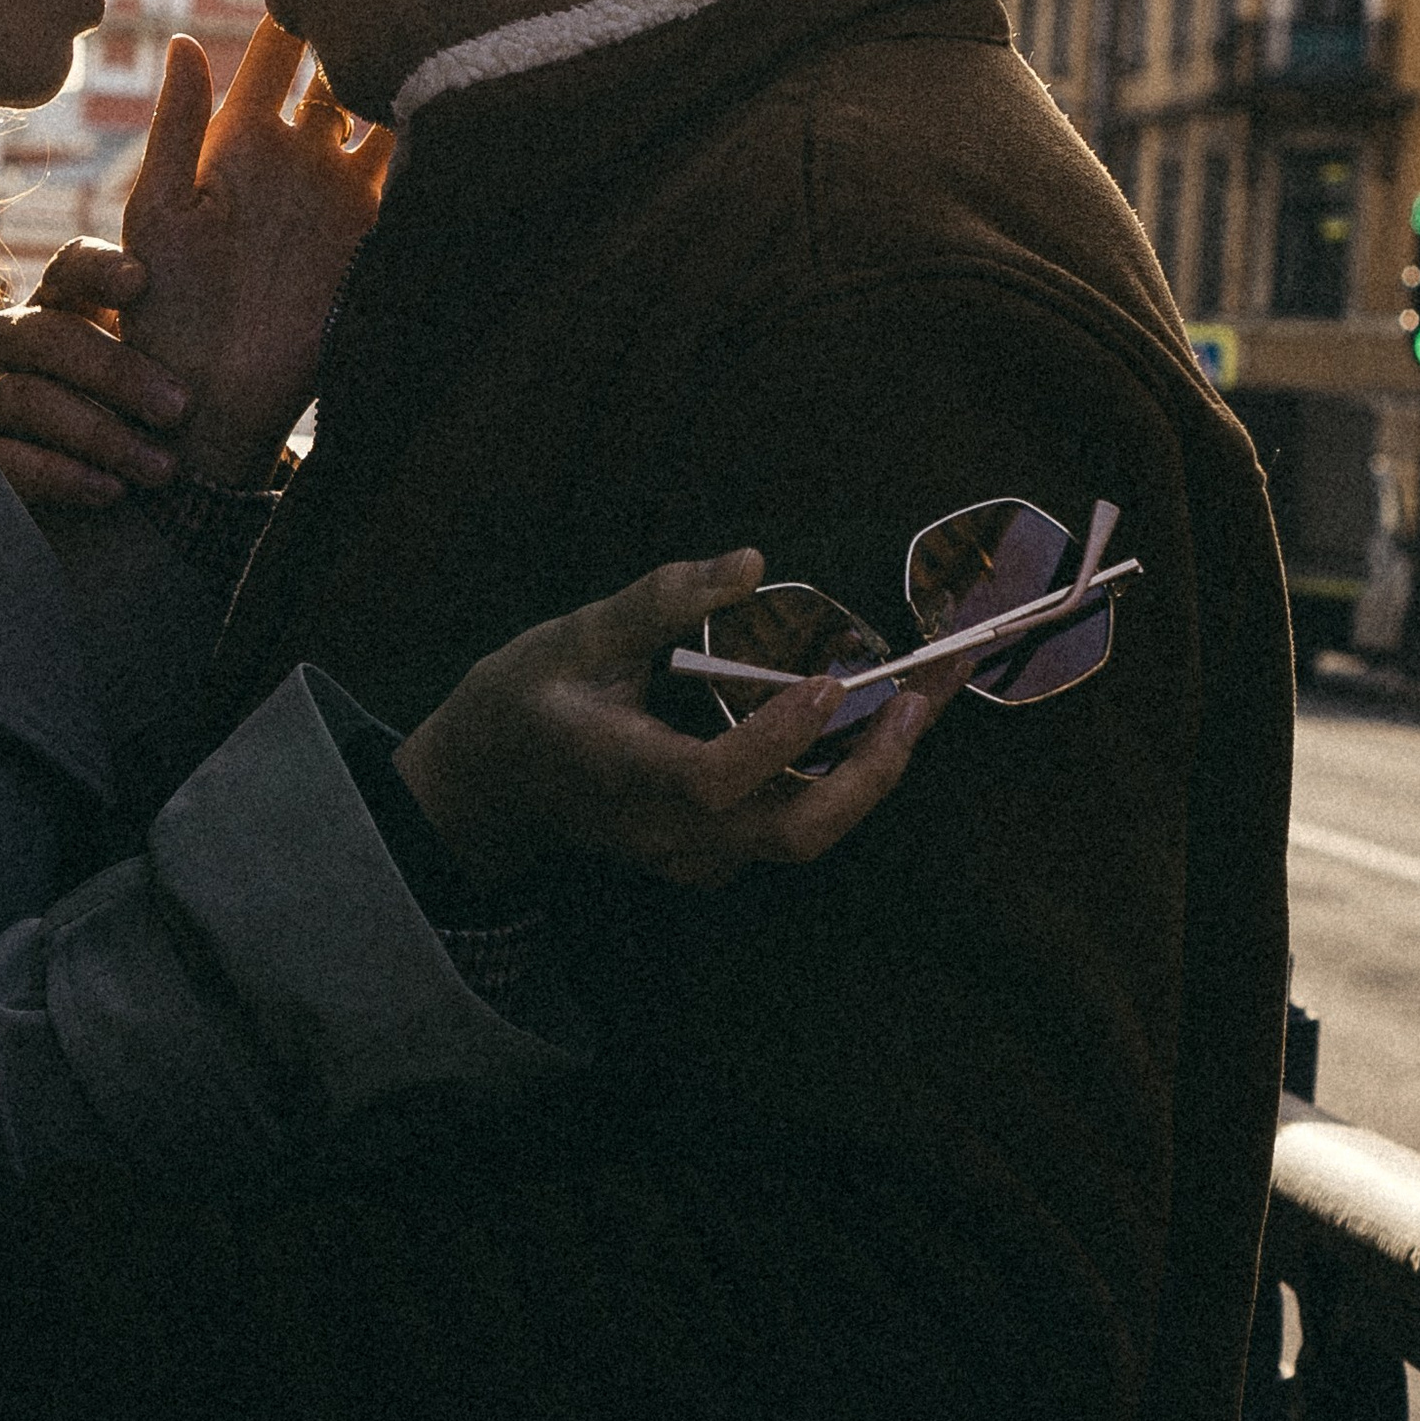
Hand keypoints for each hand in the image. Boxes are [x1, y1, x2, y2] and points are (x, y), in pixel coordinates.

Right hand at [0, 244, 190, 511]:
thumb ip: (187, 329)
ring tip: (163, 467)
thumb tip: (255, 296)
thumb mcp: (168, 362)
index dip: (98, 269)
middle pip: (49, 336)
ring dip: (100, 433)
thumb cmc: (150, 410)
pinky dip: (59, 474)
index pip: (70, 267)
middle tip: (182, 407)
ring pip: (28, 399)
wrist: (115, 497)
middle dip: (116, 372)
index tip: (142, 283)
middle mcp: (15, 339)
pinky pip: (4, 458)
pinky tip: (112, 490)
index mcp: (64, 301)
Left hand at [116, 22, 393, 483]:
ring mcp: (340, 197)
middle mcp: (297, 159)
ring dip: (405, 83)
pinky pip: (410, 181)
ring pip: (383, 118)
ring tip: (431, 35)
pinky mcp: (373, 238)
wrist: (205, 394)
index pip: (276, 56)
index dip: (295, 10)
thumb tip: (187, 41)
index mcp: (239, 141)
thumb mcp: (158, 208)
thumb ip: (176, 127)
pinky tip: (454, 109)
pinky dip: (432, 147)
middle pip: (341, 75)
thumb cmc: (160, 303)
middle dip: (364, 34)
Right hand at [392, 552, 963, 891]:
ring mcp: (693, 855)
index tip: (826, 680)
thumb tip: (750, 564)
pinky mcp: (714, 854)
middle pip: (789, 833)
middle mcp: (665, 831)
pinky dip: (846, 776)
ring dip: (875, 770)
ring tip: (929, 692)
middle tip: (919, 695)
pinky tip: (879, 715)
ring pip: (804, 835)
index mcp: (620, 774)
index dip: (775, 740)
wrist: (491, 785)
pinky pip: (793, 825)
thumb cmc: (526, 700)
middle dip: (870, 772)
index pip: (711, 780)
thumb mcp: (574, 635)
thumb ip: (660, 600)